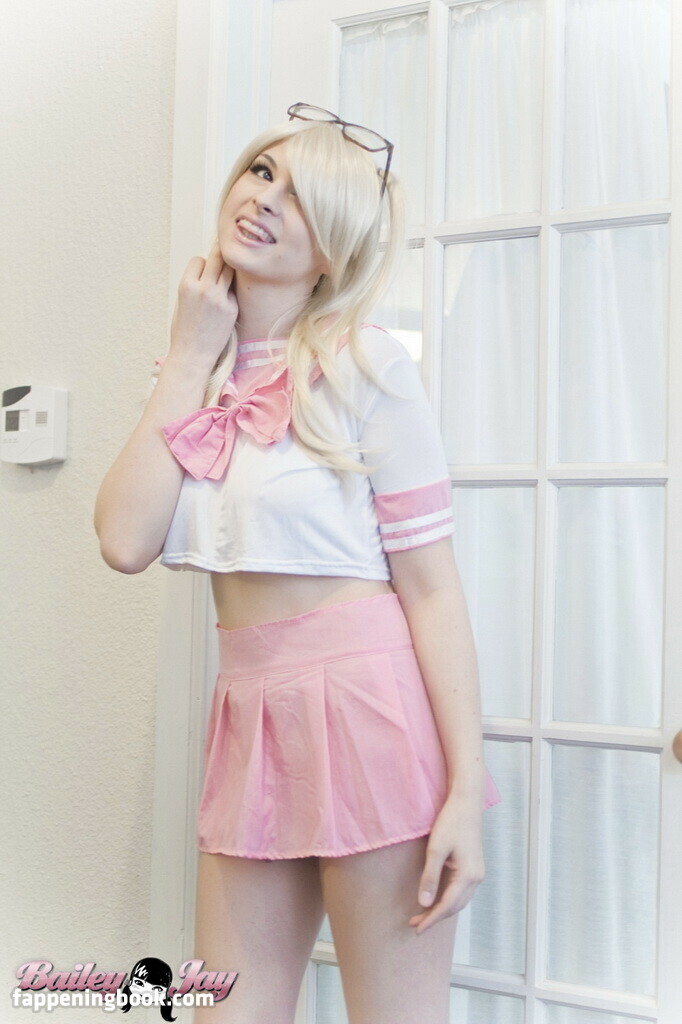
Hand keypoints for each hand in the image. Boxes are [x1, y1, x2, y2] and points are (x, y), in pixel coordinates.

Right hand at [169, 238, 238, 369]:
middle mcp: (204, 289)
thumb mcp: (181, 301)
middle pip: (217, 258)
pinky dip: (230, 293)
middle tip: (225, 253)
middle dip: (220, 255)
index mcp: (186, 285)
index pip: (198, 260)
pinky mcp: (232, 308)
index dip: (201, 264)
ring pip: (229, 271)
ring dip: (228, 271)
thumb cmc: (184, 330)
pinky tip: (225, 303)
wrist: (193, 355)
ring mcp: (220, 298)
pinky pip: (233, 291)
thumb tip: (207, 267)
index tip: (203, 270)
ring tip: (226, 275)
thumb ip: (193, 283)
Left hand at [409, 794, 485, 935]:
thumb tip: (424, 903)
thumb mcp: (436, 849)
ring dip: (442, 909)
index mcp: (469, 876)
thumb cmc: (451, 822)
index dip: (431, 919)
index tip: (417, 929)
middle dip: (435, 917)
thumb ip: (430, 877)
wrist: (466, 803)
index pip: (447, 905)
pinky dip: (448, 899)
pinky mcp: (473, 867)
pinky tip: (437, 899)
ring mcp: (477, 873)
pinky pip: (461, 891)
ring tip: (423, 915)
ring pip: (459, 900)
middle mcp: (476, 878)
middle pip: (455, 906)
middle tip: (415, 924)